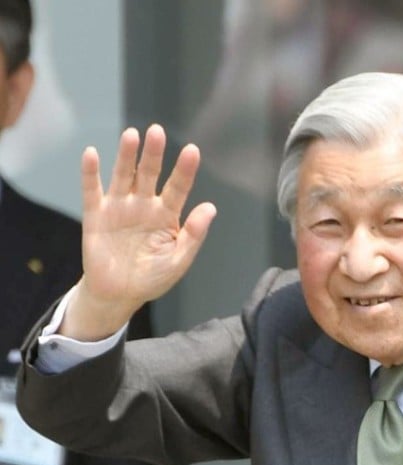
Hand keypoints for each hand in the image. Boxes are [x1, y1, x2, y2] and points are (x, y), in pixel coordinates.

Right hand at [63, 124, 216, 339]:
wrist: (119, 294)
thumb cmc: (152, 277)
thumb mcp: (179, 260)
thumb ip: (194, 234)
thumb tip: (211, 207)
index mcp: (167, 214)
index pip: (178, 187)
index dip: (184, 170)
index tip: (192, 150)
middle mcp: (144, 205)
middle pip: (149, 174)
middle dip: (153, 154)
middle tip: (156, 131)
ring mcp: (119, 208)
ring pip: (123, 176)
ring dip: (126, 156)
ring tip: (132, 135)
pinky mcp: (96, 215)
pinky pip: (92, 191)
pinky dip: (91, 173)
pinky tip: (92, 154)